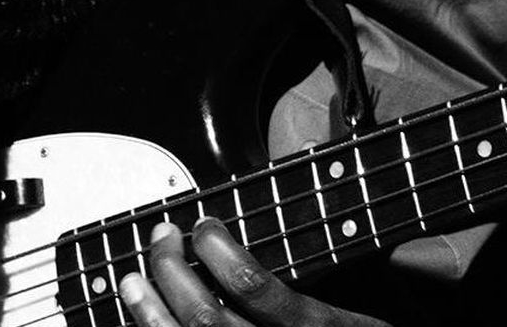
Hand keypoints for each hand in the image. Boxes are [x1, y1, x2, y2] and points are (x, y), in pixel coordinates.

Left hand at [119, 218, 388, 326]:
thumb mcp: (372, 306)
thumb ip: (338, 266)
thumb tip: (312, 191)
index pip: (255, 288)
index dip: (218, 251)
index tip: (202, 225)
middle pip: (208, 319)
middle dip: (171, 272)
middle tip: (160, 238)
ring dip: (149, 312)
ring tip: (134, 280)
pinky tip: (144, 321)